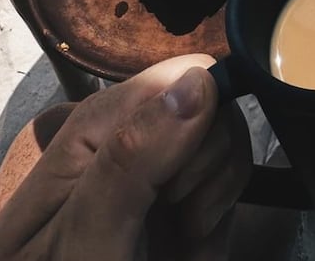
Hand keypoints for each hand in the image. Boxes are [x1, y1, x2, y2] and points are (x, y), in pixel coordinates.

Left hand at [0, 55, 251, 260]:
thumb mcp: (85, 239)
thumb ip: (133, 158)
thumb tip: (199, 81)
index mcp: (96, 124)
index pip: (180, 74)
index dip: (197, 120)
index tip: (174, 183)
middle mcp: (130, 134)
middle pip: (211, 100)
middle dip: (208, 159)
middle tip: (174, 212)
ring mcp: (158, 166)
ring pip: (228, 135)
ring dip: (219, 188)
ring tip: (180, 231)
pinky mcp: (184, 198)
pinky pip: (230, 175)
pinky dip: (223, 209)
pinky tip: (190, 240)